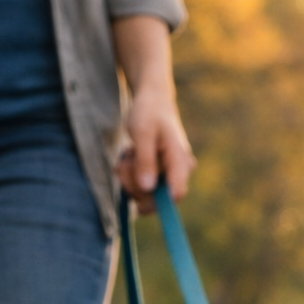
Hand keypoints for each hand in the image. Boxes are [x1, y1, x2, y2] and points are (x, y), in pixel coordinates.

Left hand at [112, 15, 194, 213]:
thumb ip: (145, 160)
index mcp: (180, 161)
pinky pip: (144, 188)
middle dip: (135, 185)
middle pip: (158, 198)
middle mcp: (179, 172)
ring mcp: (170, 175)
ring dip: (130, 179)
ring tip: (128, 155)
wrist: (153, 100)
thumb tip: (147, 188)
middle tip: (124, 162)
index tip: (137, 201)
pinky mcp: (161, 176)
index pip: (176, 194)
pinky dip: (131, 177)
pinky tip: (131, 159)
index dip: (158, 202)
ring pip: (148, 194)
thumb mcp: (143, 132)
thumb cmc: (149, 112)